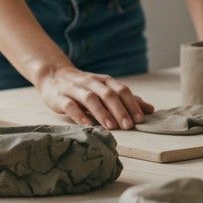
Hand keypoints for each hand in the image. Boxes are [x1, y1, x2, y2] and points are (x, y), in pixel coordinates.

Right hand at [38, 66, 153, 129]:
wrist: (53, 75)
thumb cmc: (85, 86)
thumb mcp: (106, 90)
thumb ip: (126, 99)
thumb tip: (150, 109)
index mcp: (105, 81)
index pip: (122, 90)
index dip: (131, 104)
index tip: (140, 119)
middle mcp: (91, 83)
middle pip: (108, 94)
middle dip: (120, 110)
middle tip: (128, 126)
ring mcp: (75, 89)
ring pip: (90, 99)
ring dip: (102, 113)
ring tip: (111, 127)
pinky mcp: (60, 98)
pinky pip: (70, 106)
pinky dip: (79, 115)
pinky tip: (87, 125)